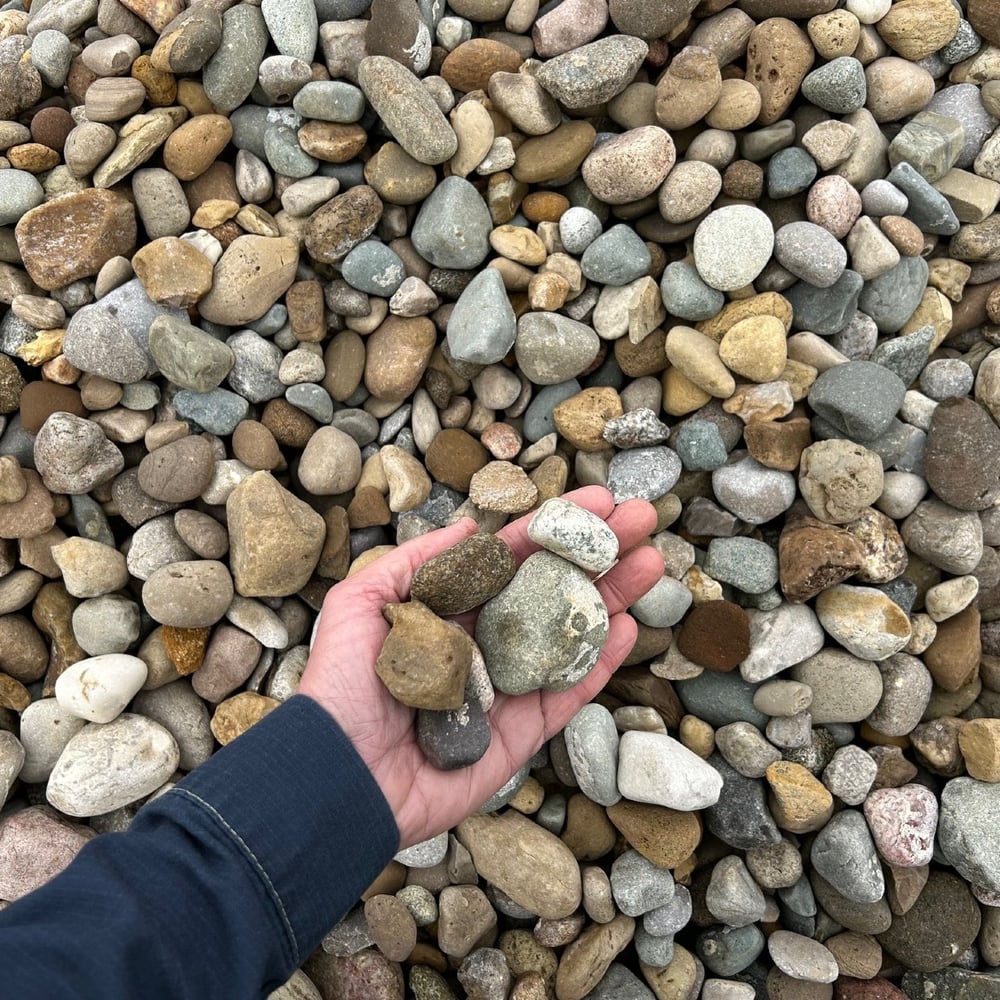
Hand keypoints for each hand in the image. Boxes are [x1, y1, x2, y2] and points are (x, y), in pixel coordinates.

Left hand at [297, 486, 663, 848]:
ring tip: (652, 563)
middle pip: (551, 588)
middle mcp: (485, 642)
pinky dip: (600, 663)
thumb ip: (416, 563)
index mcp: (450, 608)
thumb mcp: (361, 604)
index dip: (555, 527)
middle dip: (597, 553)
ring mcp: (507, 687)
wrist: (341, 775)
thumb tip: (468, 527)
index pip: (513, 557)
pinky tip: (630, 628)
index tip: (598, 499)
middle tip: (642, 520)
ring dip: (612, 598)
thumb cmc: (343, 685)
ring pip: (569, 635)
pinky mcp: (521, 735)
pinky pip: (567, 694)